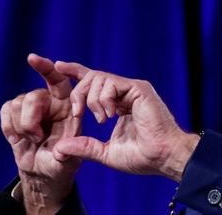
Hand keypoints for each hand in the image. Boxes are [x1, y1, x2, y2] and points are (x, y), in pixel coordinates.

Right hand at [0, 54, 80, 213]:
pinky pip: (6, 109)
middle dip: (30, 120)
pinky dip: (8, 127)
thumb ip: (66, 155)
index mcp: (69, 106)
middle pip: (33, 96)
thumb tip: (60, 150)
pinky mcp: (16, 113)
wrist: (44, 172)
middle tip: (36, 138)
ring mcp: (33, 106)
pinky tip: (17, 138)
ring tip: (32, 140)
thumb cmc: (61, 163)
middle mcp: (52, 102)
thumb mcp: (67, 162)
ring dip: (21, 127)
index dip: (46, 68)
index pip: (59, 80)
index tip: (32, 59)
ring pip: (17, 103)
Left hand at [53, 61, 199, 181]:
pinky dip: (104, 100)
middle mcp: (125, 92)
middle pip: (91, 77)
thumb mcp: (106, 153)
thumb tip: (60, 147)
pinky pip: (111, 83)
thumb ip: (85, 147)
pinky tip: (111, 115)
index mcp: (118, 104)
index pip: (94, 82)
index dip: (75, 72)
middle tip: (78, 114)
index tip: (58, 65)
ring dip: (92, 100)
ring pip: (98, 78)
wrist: (162, 157)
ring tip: (102, 120)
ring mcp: (132, 89)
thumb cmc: (142, 157)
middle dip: (78, 93)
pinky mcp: (139, 88)